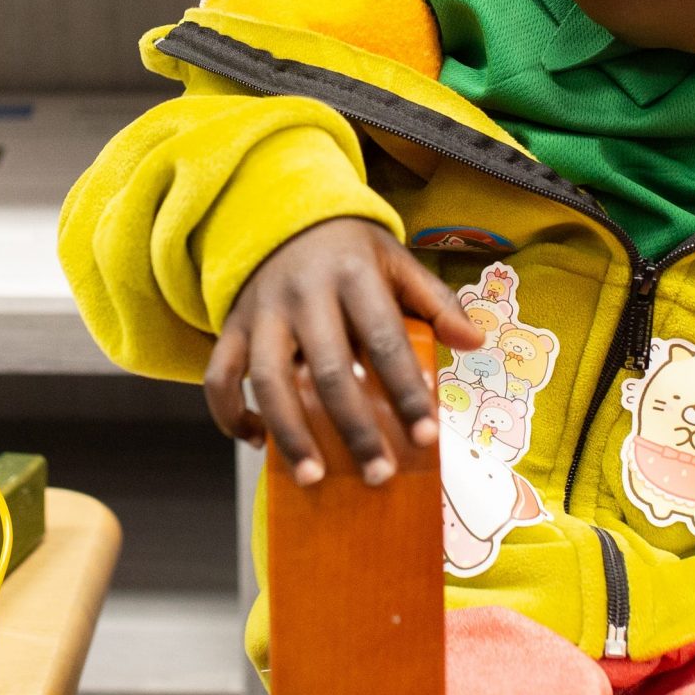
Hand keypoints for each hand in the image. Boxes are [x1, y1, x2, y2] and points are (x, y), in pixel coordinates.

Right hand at [205, 218, 484, 487]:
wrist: (282, 217)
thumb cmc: (349, 253)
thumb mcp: (395, 262)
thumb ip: (435, 302)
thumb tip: (474, 342)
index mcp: (353, 275)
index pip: (384, 339)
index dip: (405, 390)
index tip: (425, 436)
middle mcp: (304, 293)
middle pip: (328, 369)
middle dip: (355, 428)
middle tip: (379, 474)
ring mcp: (262, 311)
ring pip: (268, 380)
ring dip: (290, 433)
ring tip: (314, 478)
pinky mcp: (232, 326)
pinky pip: (220, 375)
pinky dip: (230, 414)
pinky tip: (258, 442)